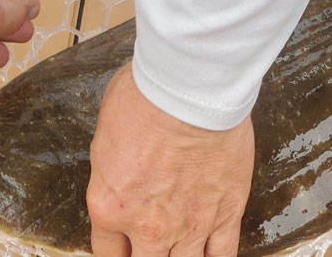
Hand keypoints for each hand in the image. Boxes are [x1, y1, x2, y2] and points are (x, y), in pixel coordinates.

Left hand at [87, 64, 254, 256]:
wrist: (191, 90)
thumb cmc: (147, 97)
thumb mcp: (106, 134)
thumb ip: (110, 169)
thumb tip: (118, 170)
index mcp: (110, 205)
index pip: (107, 252)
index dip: (117, 250)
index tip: (124, 245)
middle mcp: (147, 226)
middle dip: (146, 255)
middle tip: (154, 239)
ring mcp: (189, 225)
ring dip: (180, 256)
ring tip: (182, 245)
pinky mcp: (226, 213)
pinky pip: (222, 256)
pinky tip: (210, 252)